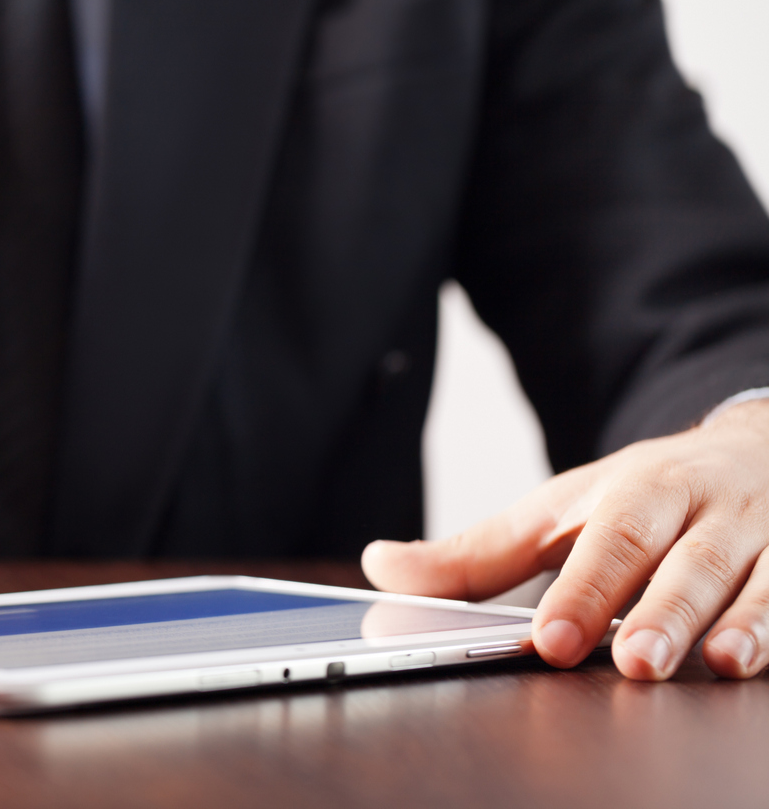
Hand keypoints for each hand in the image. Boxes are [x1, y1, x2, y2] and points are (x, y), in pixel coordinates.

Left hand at [362, 399, 768, 679]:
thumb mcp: (558, 512)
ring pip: (754, 577)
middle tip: (635, 660)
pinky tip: (758, 658)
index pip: (605, 540)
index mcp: (635, 493)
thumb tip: (382, 569)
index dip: (580, 591)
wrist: (756, 450)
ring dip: (736, 621)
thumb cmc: (644, 496)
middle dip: (659, 608)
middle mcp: (704, 510)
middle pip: (682, 557)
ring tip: (712, 663)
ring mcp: (763, 536)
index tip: (550, 639)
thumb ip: (477, 554)